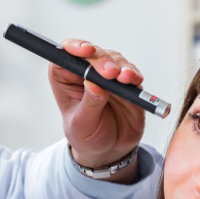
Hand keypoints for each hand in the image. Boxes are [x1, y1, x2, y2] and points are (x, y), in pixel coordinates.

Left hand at [49, 39, 144, 181]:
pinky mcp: (126, 82)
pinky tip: (134, 81)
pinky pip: (131, 72)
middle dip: (103, 60)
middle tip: (110, 73)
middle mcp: (85, 73)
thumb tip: (94, 84)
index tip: (86, 51)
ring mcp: (107, 76)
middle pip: (93, 54)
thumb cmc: (87, 137)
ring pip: (114, 59)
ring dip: (121, 66)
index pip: (65, 56)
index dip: (74, 48)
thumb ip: (89, 105)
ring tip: (125, 78)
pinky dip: (134, 75)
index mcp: (66, 79)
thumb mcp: (82, 125)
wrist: (109, 150)